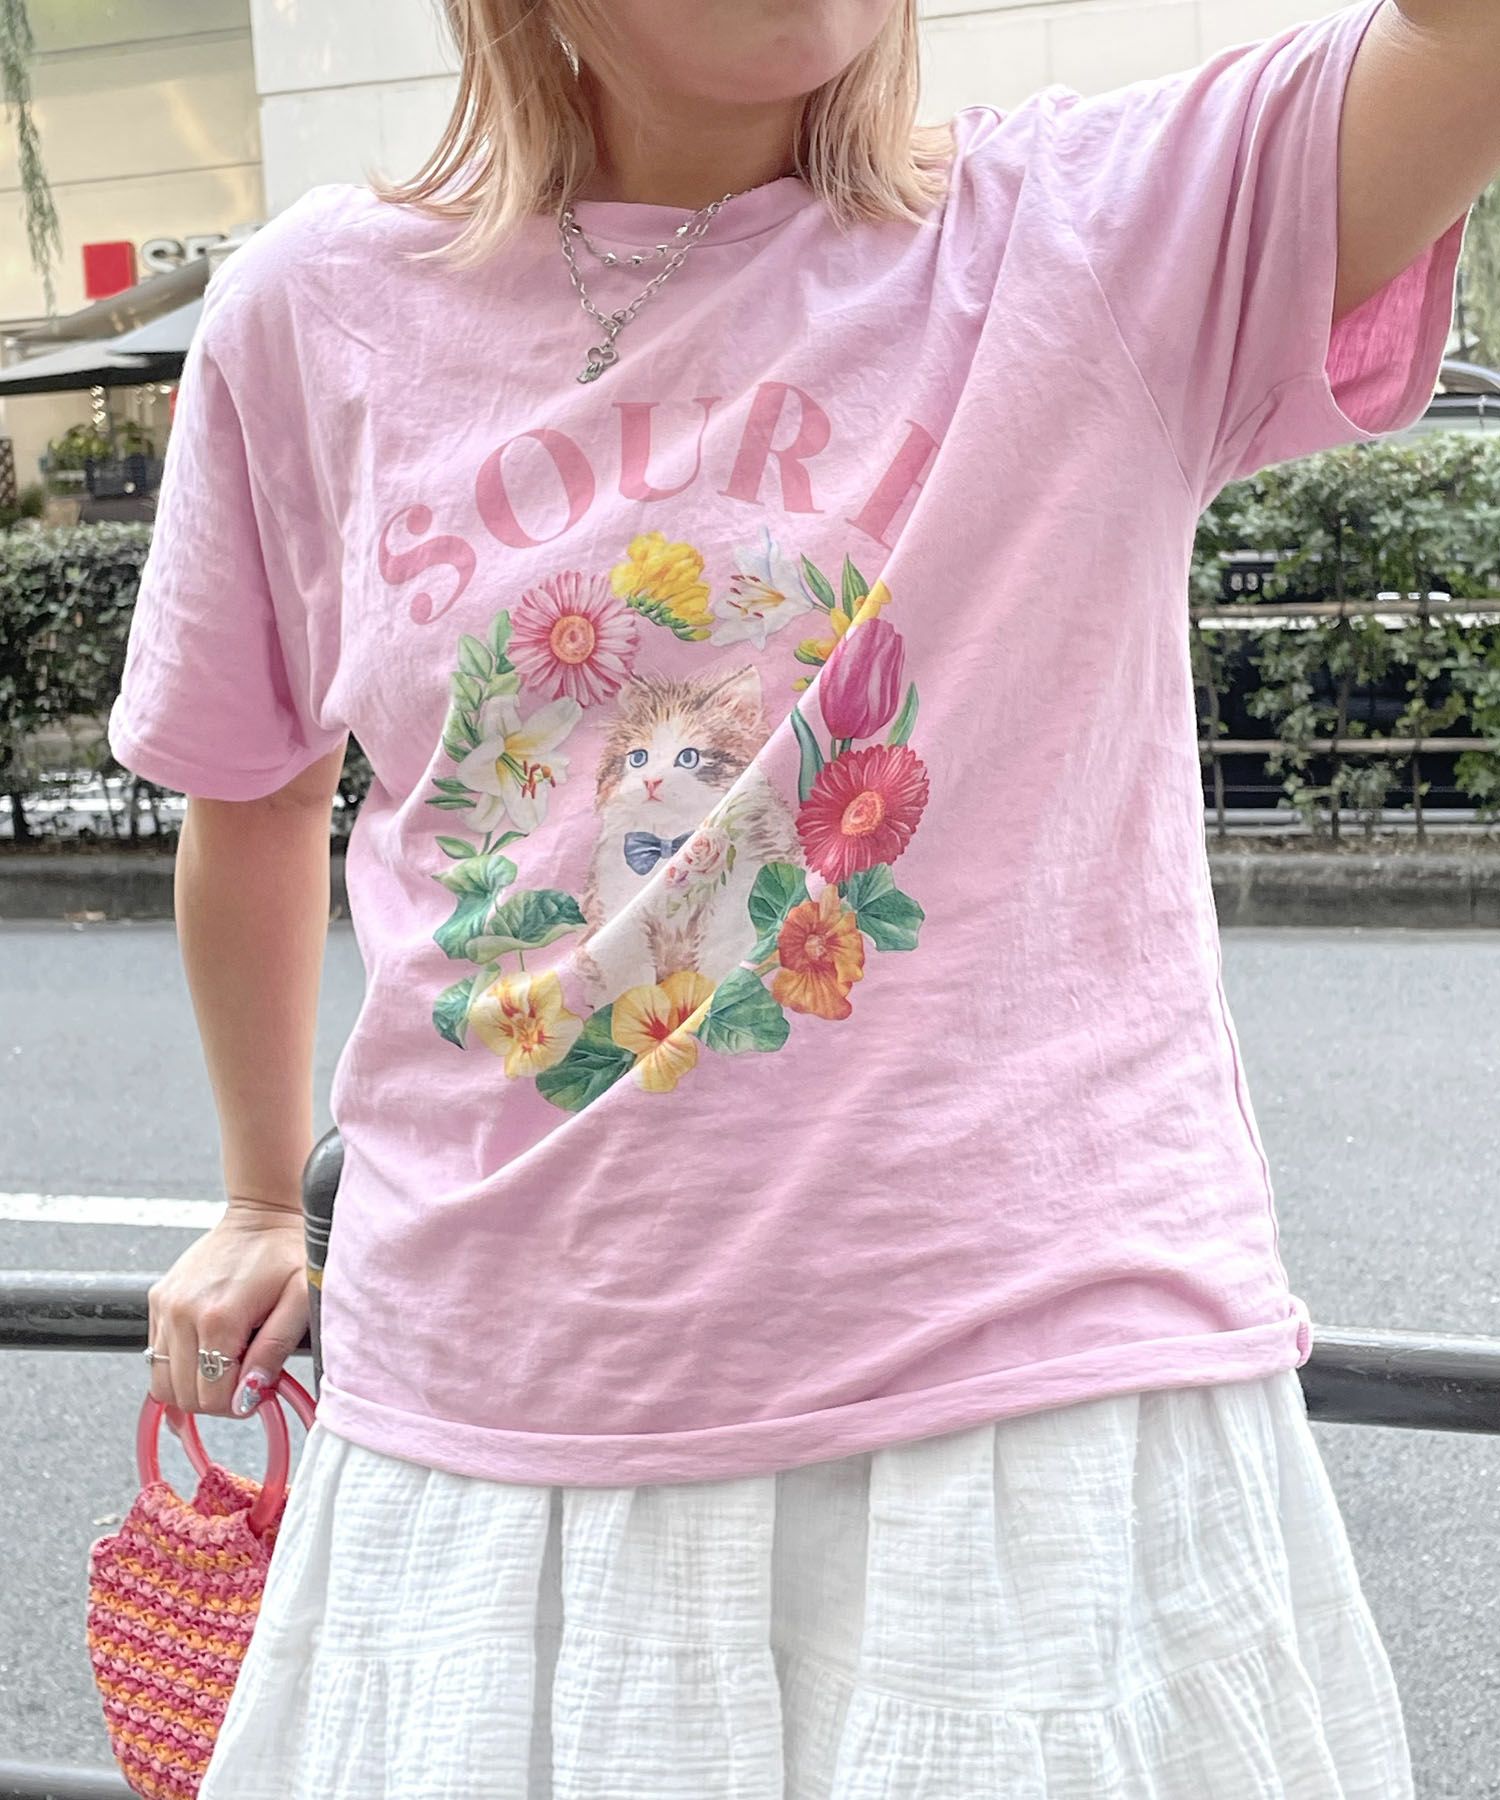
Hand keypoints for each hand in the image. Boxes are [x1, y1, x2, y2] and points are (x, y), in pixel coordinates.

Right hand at [145, 1198, 309, 1418]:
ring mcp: (165, 1306)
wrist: (263, 1214)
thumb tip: (247, 1396)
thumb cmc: (287, 1255)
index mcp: (219, 1317)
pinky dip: (178, 1364)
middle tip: (246, 1378)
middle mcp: (182, 1314)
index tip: (259, 1390)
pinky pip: (155, 1354)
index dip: (237, 1405)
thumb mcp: (300, 1301)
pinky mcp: (157, 1299)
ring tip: (227, 1364)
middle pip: (183, 1395)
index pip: (211, 1397)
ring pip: (161, 1382)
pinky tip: (209, 1348)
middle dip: (217, 1398)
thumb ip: (274, 1351)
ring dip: (193, 1386)